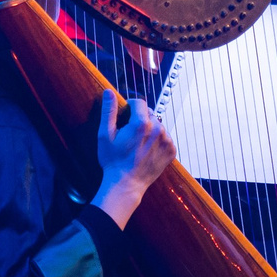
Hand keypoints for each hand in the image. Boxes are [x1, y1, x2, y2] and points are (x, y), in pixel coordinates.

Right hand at [94, 95, 174, 227]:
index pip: (139, 102)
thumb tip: (109, 92)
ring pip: (158, 126)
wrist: (126, 184)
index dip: (130, 106)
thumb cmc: (112, 160)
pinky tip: (146, 150)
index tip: (125, 115)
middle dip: (139, 119)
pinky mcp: (171, 151)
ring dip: (149, 130)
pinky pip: (165, 138)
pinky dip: (157, 141)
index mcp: (142, 123)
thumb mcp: (105, 135)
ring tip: (138, 143)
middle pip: (149, 114)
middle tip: (129, 134)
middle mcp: (158, 130)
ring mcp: (167, 141)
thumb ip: (109, 111)